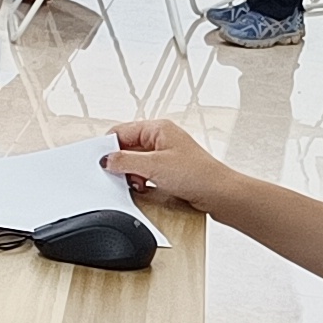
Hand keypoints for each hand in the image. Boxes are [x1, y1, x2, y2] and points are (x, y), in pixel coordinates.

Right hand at [106, 117, 232, 210]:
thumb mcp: (154, 166)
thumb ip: (126, 161)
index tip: (102, 162)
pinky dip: (142, 181)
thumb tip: (106, 159)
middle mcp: (161, 138)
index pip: (122, 131)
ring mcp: (165, 154)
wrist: (219, 194)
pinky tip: (147, 188)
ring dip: (133, 175)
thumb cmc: (197, 174)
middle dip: (123, 164)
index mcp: (158, 128)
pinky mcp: (169, 170)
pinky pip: (146, 173)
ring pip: (136, 162)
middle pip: (127, 147)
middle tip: (125, 176)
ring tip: (141, 184)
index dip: (110, 147)